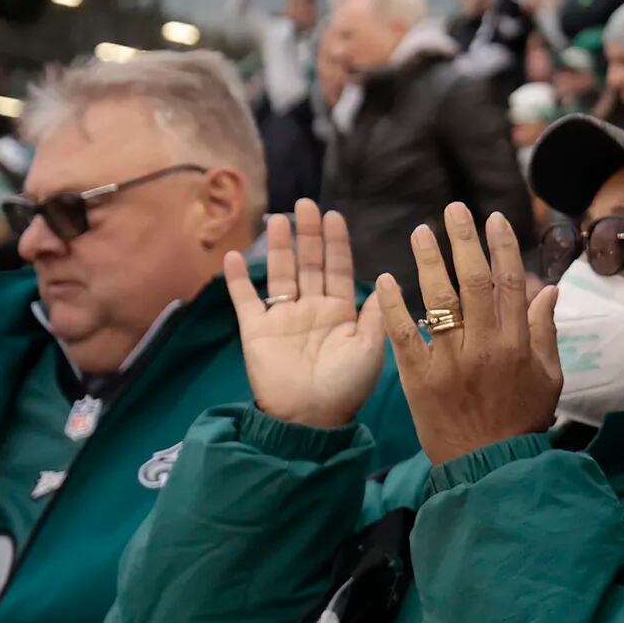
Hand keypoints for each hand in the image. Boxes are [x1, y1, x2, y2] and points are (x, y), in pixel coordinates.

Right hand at [224, 200, 388, 428]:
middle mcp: (312, 309)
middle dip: (309, 234)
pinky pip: (245, 300)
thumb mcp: (370, 347)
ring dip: (280, 247)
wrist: (311, 418)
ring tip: (280, 219)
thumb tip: (389, 280)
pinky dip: (238, 279)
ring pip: (280, 274)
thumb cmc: (346, 387)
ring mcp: (283, 319)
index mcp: (341, 312)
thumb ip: (376, 313)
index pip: (338, 268)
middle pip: (309, 263)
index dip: (336, 243)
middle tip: (307, 204)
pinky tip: (234, 256)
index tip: (335, 216)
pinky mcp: (256, 331)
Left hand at [375, 203, 561, 466]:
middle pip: (475, 282)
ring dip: (429, 262)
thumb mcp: (549, 377)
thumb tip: (549, 289)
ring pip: (440, 302)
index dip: (502, 247)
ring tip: (420, 232)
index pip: (510, 283)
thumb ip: (544, 331)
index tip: (493, 219)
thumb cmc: (522, 420)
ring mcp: (450, 362)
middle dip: (465, 241)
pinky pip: (403, 337)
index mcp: (516, 343)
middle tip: (454, 209)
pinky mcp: (419, 380)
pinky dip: (393, 307)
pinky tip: (384, 281)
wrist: (489, 467)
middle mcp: (484, 346)